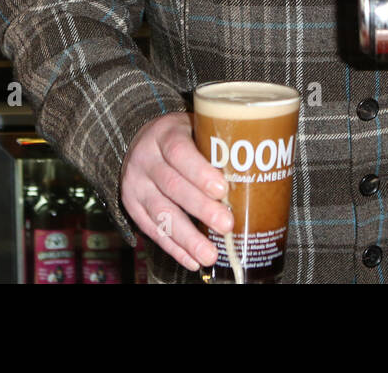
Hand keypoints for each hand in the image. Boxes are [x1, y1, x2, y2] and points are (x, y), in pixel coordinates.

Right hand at [120, 112, 232, 271]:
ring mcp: (136, 185)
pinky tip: (192, 260)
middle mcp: (145, 159)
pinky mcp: (132, 206)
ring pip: (161, 213)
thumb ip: (216, 146)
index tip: (222, 189)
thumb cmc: (180, 137)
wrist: (140, 142)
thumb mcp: (194, 128)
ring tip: (209, 254)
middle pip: (172, 185)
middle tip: (226, 224)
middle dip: (200, 208)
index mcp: (164, 134)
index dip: (199, 171)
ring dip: (187, 238)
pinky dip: (173, 248)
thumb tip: (255, 172)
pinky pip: (152, 230)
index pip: (179, 151)